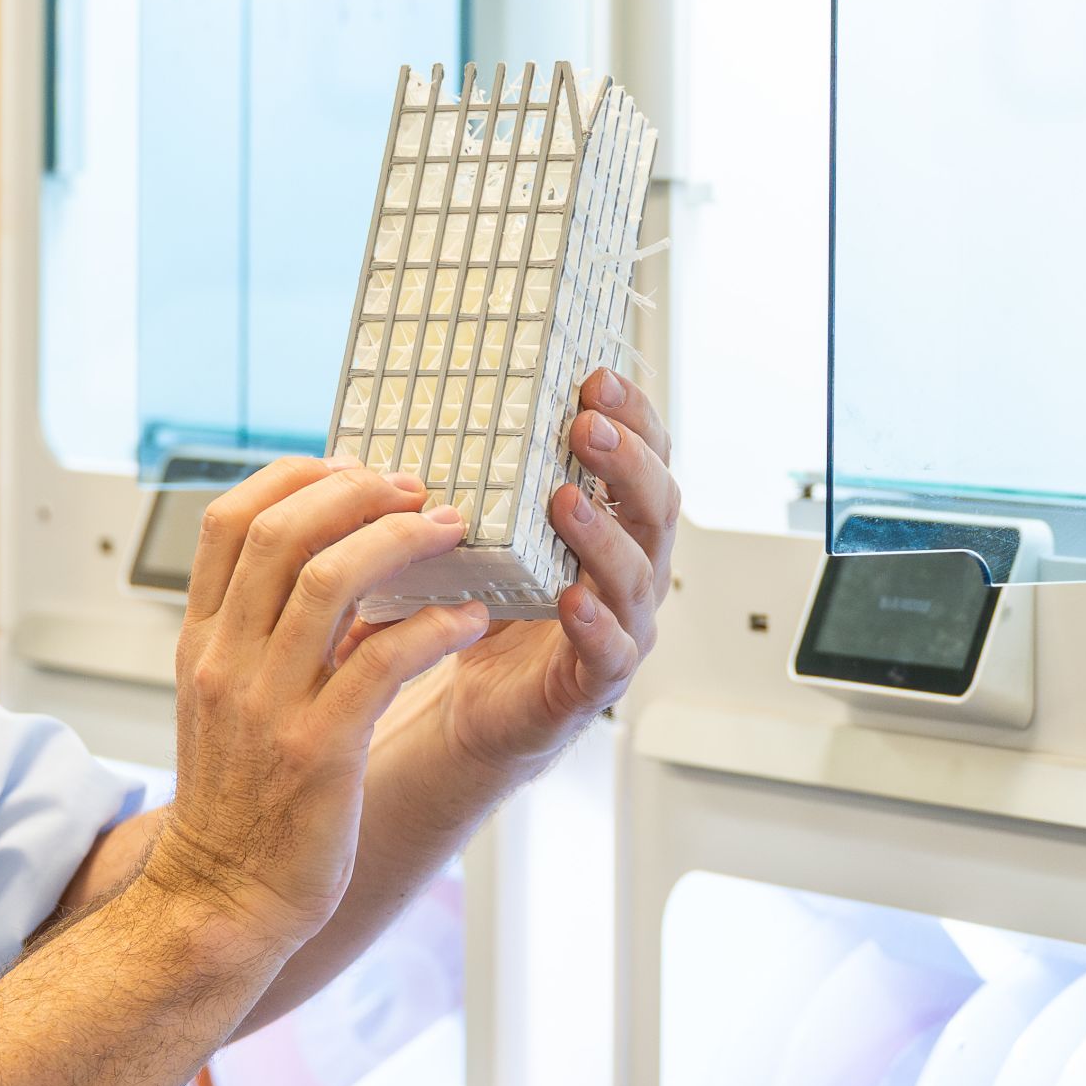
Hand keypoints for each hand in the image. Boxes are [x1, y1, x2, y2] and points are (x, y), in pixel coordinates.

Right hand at [156, 460, 491, 963]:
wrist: (223, 897)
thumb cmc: (242, 801)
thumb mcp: (229, 699)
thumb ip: (263, 631)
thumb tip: (333, 562)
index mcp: (201, 641)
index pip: (229, 520)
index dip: (296, 476)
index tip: (352, 467)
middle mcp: (225, 661)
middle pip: (282, 531)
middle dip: (358, 492)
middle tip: (417, 489)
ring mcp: (268, 705)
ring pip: (330, 580)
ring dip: (403, 542)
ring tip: (452, 533)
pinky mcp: (319, 751)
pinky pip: (383, 661)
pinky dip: (434, 627)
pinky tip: (468, 619)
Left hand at [435, 368, 679, 773]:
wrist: (479, 706)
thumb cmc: (490, 608)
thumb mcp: (488, 533)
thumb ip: (481, 481)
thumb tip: (429, 406)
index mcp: (615, 522)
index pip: (645, 458)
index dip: (632, 417)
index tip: (597, 380)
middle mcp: (632, 568)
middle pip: (655, 506)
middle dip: (627, 462)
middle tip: (588, 427)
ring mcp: (624, 624)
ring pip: (637, 575)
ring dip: (604, 535)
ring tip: (566, 501)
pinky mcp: (598, 680)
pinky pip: (611, 651)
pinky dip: (595, 624)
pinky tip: (573, 599)